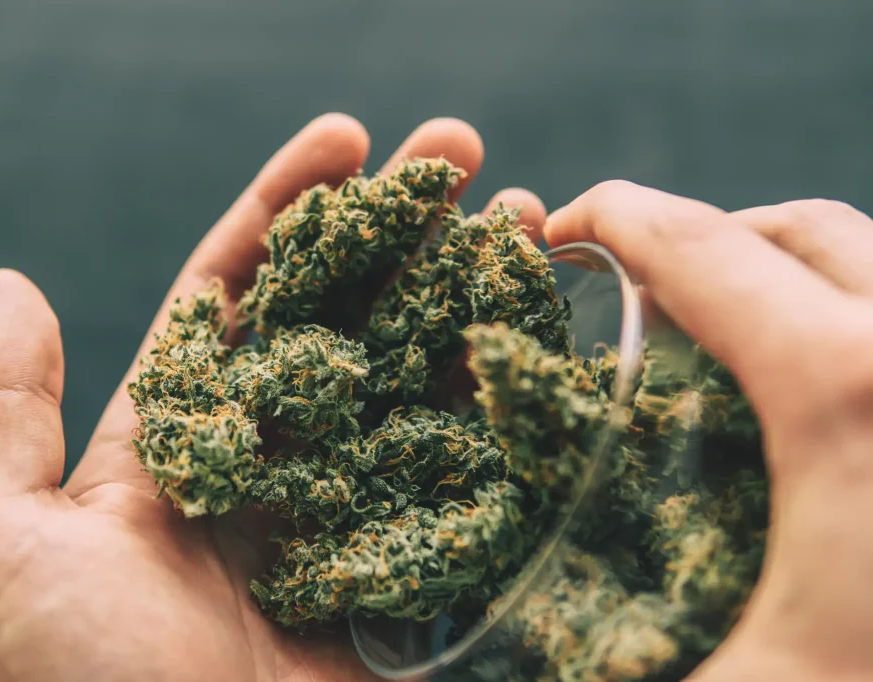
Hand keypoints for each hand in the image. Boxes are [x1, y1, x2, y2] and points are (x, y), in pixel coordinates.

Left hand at [0, 114, 549, 681]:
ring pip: (414, 369)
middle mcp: (277, 455)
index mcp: (190, 433)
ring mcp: (355, 501)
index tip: (348, 137)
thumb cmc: (82, 679)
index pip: (242, 289)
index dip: (290, 208)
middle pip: (346, 311)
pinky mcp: (416, 558)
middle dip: (400, 225)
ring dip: (465, 287)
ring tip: (524, 213)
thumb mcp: (12, 540)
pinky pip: (463, 462)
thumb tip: (7, 282)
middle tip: (459, 149)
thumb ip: (14, 413)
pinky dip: (501, 394)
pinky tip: (540, 330)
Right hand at [545, 185, 872, 681]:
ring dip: (781, 276)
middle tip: (629, 290)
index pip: (707, 251)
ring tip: (715, 336)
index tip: (558, 228)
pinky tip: (809, 405)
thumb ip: (595, 651)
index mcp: (854, 398)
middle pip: (802, 230)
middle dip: (700, 235)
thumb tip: (473, 659)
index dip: (615, 219)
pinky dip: (848, 327)